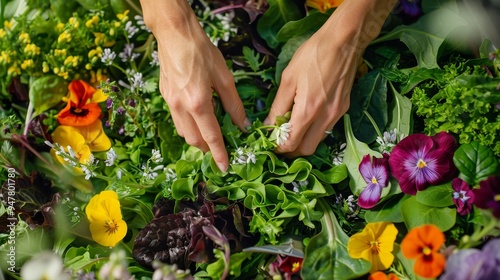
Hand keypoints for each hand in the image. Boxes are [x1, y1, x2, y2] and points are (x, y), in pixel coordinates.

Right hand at [139, 0, 248, 171]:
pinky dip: (188, 126)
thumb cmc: (202, 51)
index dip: (219, 154)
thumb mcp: (224, 77)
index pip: (211, 136)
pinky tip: (198, 117)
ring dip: (197, 139)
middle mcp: (180, 107)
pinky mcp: (165, 97)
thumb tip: (243, 124)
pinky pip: (177, 120)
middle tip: (221, 148)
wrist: (175, 33)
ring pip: (183, 132)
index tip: (225, 168)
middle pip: (194, 140)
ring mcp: (169, 103)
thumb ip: (234, 104)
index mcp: (198, 103)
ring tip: (210, 134)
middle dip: (208, 148)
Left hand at [265, 0, 396, 156]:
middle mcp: (325, 118)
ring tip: (291, 129)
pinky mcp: (343, 108)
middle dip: (291, 150)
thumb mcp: (288, 79)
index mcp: (308, 111)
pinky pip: (326, 129)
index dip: (277, 148)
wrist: (344, 41)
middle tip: (278, 141)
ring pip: (318, 141)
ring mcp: (337, 114)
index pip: (291, 144)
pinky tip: (306, 118)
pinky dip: (314, 131)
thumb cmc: (313, 55)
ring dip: (303, 141)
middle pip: (306, 149)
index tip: (269, 143)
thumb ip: (278, 107)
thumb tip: (268, 127)